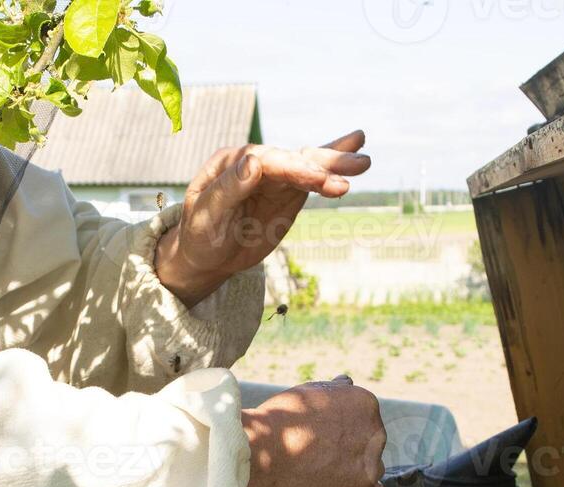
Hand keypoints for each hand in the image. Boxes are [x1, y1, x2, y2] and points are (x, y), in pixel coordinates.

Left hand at [156, 131, 371, 306]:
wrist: (206, 256)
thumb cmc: (199, 235)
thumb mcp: (206, 215)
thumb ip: (228, 188)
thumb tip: (255, 161)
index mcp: (232, 161)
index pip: (268, 160)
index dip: (294, 169)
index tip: (318, 181)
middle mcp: (256, 161)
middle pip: (293, 159)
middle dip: (322, 165)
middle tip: (353, 168)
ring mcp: (275, 176)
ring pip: (308, 165)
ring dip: (336, 164)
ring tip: (364, 163)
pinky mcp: (288, 192)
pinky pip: (313, 178)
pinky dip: (333, 170)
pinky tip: (356, 152)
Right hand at [241, 377, 386, 486]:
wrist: (262, 454)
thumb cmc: (279, 421)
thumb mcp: (307, 392)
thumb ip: (334, 391)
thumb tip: (347, 383)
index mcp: (366, 404)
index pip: (364, 419)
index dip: (343, 429)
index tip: (324, 437)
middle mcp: (376, 433)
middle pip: (369, 443)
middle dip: (349, 449)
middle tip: (319, 457)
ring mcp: (371, 465)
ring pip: (370, 469)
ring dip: (353, 472)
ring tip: (321, 475)